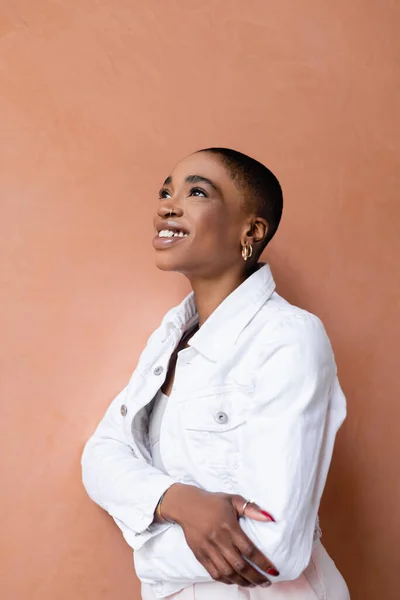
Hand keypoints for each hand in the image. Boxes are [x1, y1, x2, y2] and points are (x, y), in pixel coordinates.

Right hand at [159, 484, 277, 586]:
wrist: (186, 505)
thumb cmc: (213, 502)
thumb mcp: (233, 499)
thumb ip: (251, 509)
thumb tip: (270, 517)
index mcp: (229, 526)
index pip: (249, 549)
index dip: (262, 563)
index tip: (273, 571)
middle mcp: (219, 539)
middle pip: (239, 565)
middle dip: (255, 577)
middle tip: (267, 582)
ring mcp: (208, 549)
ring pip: (227, 572)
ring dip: (242, 581)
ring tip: (254, 584)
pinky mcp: (199, 555)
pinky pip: (214, 573)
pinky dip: (226, 580)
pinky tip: (235, 581)